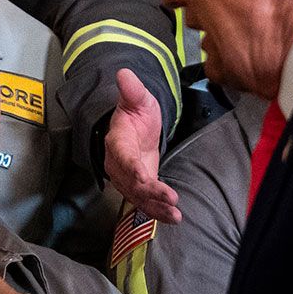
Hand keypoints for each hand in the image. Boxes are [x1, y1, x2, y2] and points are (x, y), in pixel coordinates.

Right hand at [103, 69, 180, 222]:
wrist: (133, 130)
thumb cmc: (136, 115)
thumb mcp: (138, 100)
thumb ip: (132, 90)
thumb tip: (124, 74)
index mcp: (118, 142)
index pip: (123, 158)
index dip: (133, 169)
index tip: (145, 178)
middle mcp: (118, 164)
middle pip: (132, 182)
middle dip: (150, 194)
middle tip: (171, 201)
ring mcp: (126, 178)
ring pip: (138, 196)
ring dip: (155, 208)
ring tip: (174, 216)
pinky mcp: (136, 188)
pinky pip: (144, 202)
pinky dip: (156, 212)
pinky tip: (171, 219)